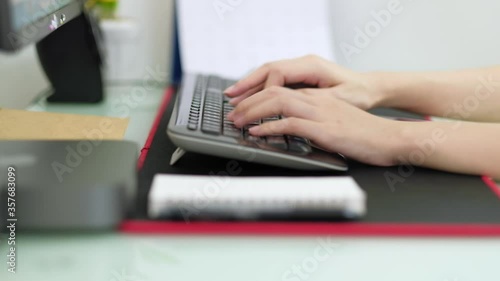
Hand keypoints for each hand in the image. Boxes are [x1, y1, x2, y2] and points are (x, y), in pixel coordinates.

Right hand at [224, 55, 385, 109]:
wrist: (370, 89)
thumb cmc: (358, 94)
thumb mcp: (338, 99)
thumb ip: (312, 98)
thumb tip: (287, 101)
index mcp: (312, 66)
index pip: (278, 75)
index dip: (263, 90)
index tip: (252, 106)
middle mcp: (303, 63)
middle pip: (268, 70)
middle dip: (247, 84)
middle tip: (230, 98)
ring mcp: (300, 68)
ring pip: (268, 73)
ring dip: (250, 85)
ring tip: (233, 97)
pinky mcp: (300, 76)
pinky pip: (275, 79)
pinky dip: (260, 87)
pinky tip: (250, 96)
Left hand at [227, 86, 404, 165]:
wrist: (391, 138)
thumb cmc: (364, 134)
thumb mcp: (333, 122)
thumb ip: (311, 122)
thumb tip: (287, 129)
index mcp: (317, 98)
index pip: (280, 90)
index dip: (257, 97)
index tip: (242, 107)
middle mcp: (316, 101)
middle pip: (274, 92)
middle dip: (249, 102)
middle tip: (233, 114)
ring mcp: (321, 113)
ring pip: (278, 103)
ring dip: (254, 112)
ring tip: (238, 121)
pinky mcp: (325, 129)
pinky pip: (292, 124)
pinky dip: (271, 127)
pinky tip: (258, 132)